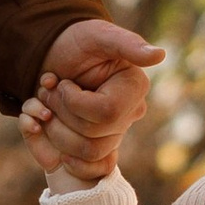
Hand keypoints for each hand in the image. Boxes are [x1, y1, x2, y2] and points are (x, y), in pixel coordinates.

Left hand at [31, 18, 163, 186]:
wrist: (55, 56)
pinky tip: (52, 140)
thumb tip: (159, 55)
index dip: (74, 102)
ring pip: (85, 153)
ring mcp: (113, 134)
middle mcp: (128, 115)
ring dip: (54, 130)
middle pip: (92, 137)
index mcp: (134, 89)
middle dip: (59, 113)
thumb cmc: (78, 42)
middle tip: (47, 90)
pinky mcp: (96, 146)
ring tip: (45, 106)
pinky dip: (65, 158)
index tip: (62, 82)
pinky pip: (89, 169)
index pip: (106, 113)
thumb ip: (128, 44)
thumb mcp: (98, 35)